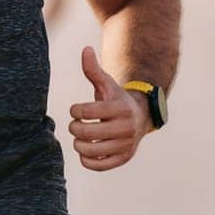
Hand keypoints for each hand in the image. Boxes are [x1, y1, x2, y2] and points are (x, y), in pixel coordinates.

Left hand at [67, 46, 149, 171]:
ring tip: (79, 138)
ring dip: (78, 144)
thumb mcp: (107, 83)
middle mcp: (126, 128)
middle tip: (75, 125)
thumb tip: (85, 49)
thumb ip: (93, 69)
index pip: (86, 112)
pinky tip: (86, 151)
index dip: (75, 111)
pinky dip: (87, 160)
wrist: (139, 117)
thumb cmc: (116, 99)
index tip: (76, 110)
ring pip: (90, 151)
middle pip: (86, 133)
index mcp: (120, 108)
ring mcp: (126, 145)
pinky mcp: (124, 158)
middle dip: (74, 128)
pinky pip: (98, 165)